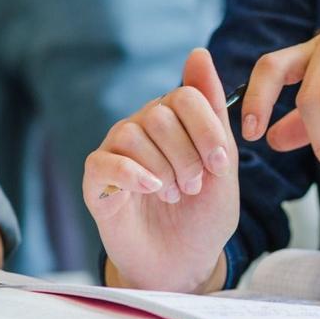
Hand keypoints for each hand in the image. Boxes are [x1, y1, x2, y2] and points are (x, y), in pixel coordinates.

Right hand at [84, 48, 239, 292]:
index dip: (207, 128)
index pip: (187, 95)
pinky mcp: (96, 181)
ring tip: (175, 195)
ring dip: (164, 169)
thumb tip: (198, 53)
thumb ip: (213, 112)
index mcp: (175, 120)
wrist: (183, 265)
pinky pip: (106, 162)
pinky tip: (153, 190)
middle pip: (161, 114)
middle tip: (194, 186)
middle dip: (188, 155)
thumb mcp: (223, 166)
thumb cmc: (203, 216)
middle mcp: (142, 128)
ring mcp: (116, 153)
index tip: (221, 165)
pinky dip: (133, 174)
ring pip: (133, 133)